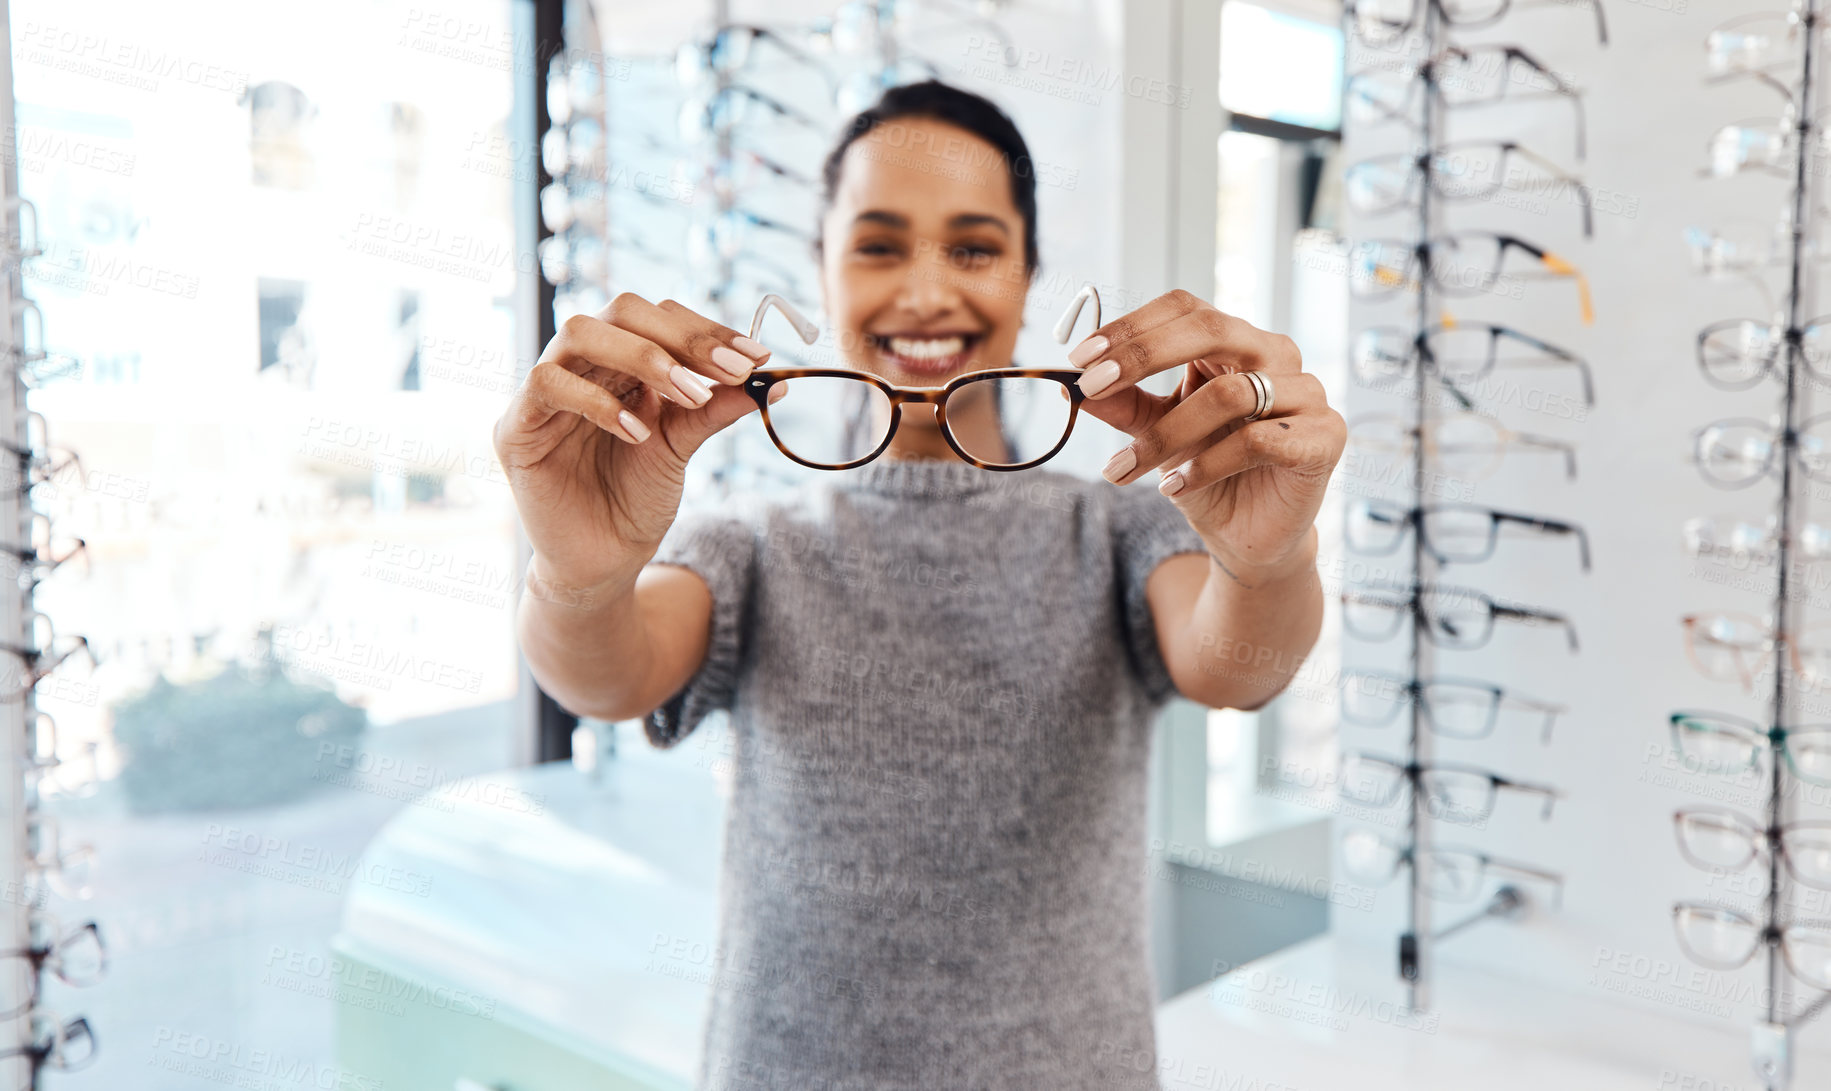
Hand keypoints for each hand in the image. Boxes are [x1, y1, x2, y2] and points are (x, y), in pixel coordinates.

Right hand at [492, 293, 777, 588]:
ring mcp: (545, 390)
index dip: (707, 330)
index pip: (659, 318)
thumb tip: (776, 379)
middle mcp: (582, 364)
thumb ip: (715, 408)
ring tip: (689, 395)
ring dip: (643, 357)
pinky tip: (637, 433)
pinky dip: (598, 402)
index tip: (758, 359)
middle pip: (622, 311)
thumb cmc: (636, 499)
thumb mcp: (682, 446)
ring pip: (580, 333)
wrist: (603, 561)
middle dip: (683, 338)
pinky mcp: (516, 426)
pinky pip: (547, 385)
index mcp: (621, 361)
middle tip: (731, 369)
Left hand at [1066, 289, 1345, 581]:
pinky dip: (1206, 465)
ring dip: (1165, 435)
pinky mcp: (1325, 436)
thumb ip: (1123, 405)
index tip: (1080, 358)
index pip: (1186, 309)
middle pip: (1212, 328)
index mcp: (1235, 342)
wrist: (1247, 535)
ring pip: (1229, 394)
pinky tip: (1174, 488)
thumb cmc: (1206, 473)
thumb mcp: (1154, 433)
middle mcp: (1276, 355)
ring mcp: (1307, 392)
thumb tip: (1070, 384)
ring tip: (1126, 468)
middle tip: (1094, 387)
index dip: (1133, 328)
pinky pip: (1258, 441)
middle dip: (1144, 355)